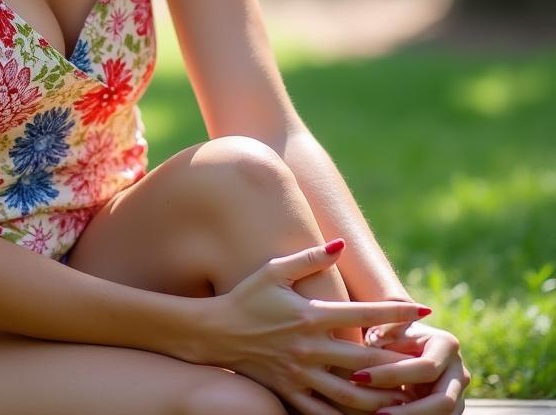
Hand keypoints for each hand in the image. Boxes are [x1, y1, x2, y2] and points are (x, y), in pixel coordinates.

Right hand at [178, 240, 430, 414]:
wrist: (213, 332)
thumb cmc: (246, 296)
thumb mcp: (273, 270)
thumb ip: (308, 258)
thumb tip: (340, 244)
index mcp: (309, 315)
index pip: (363, 314)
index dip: (396, 312)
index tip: (424, 310)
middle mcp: (309, 347)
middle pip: (367, 360)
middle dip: (401, 362)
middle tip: (428, 361)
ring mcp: (300, 374)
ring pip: (353, 395)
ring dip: (384, 397)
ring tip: (409, 396)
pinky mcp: (291, 393)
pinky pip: (326, 412)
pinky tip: (370, 414)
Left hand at [348, 320, 469, 413]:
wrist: (407, 348)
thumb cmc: (391, 333)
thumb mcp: (387, 325)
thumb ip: (384, 329)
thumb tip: (375, 339)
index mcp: (446, 344)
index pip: (424, 367)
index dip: (392, 374)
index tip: (359, 377)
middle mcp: (459, 371)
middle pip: (443, 401)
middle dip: (409, 411)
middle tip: (376, 414)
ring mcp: (459, 395)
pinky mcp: (452, 411)